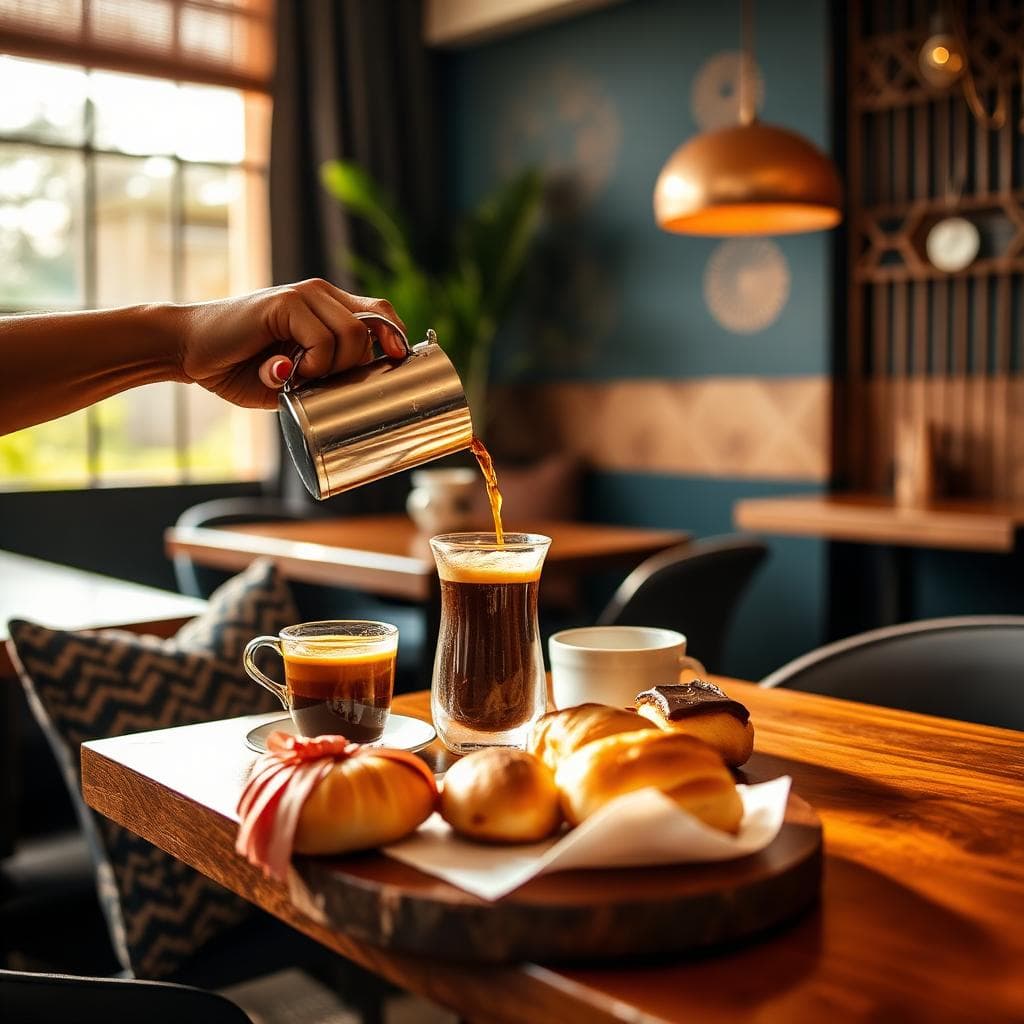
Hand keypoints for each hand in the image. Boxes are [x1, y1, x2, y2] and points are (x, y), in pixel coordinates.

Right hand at [177, 279, 406, 409]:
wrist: (191, 352)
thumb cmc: (243, 368)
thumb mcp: (297, 379)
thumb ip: (328, 378)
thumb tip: (369, 389)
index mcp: (329, 307)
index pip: (381, 313)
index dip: (396, 338)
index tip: (396, 366)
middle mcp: (321, 294)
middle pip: (375, 325)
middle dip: (361, 365)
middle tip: (324, 383)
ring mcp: (304, 295)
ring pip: (353, 335)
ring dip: (334, 368)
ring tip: (301, 379)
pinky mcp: (284, 303)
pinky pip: (323, 339)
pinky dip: (313, 365)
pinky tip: (288, 373)